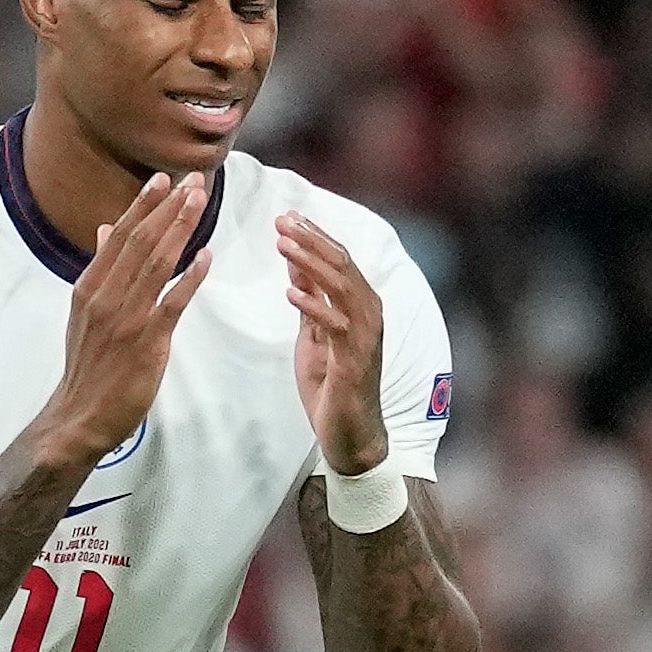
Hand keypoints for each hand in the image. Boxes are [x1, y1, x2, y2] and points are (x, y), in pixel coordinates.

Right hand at [34, 163, 211, 468]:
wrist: (79, 416)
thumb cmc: (88, 364)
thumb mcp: (85, 311)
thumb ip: (101, 269)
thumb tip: (107, 228)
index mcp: (89, 287)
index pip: (120, 237)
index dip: (143, 205)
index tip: (163, 179)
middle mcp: (105, 297)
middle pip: (141, 242)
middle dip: (169, 208)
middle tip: (194, 181)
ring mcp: (126, 318)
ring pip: (157, 265)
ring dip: (181, 230)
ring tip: (200, 202)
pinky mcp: (146, 343)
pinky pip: (172, 303)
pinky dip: (190, 278)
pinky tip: (207, 256)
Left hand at [276, 209, 392, 477]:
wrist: (350, 435)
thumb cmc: (333, 385)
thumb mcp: (314, 334)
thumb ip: (310, 299)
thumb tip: (295, 262)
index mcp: (361, 305)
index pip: (340, 259)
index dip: (314, 235)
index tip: (287, 216)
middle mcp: (369, 314)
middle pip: (342, 264)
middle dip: (311, 240)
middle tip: (282, 220)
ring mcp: (365, 336)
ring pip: (340, 287)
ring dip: (310, 263)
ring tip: (282, 245)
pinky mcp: (355, 359)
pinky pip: (335, 325)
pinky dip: (314, 306)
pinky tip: (290, 293)